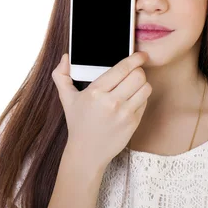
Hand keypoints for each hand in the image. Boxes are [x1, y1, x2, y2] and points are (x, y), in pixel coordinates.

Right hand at [51, 51, 151, 168]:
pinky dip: (141, 97)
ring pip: (145, 88)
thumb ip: (61, 76)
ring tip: (134, 85)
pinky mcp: (133, 123)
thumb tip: (65, 57)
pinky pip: (145, 102)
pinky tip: (131, 99)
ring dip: (142, 84)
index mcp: (95, 92)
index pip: (122, 68)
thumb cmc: (78, 123)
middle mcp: (111, 102)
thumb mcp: (66, 99)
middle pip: (139, 76)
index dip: (135, 59)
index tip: (141, 55)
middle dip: (138, 71)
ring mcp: (124, 114)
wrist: (87, 152)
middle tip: (134, 72)